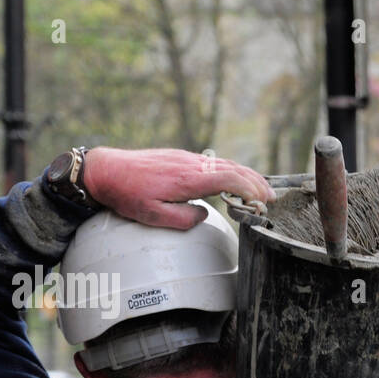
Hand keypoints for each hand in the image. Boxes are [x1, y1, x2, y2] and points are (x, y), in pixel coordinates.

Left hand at [82, 148, 273, 229]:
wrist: (107, 170)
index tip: (263, 201)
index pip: (229, 179)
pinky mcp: (181, 158)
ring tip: (262, 188)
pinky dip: (232, 171)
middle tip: (272, 198)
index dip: (250, 190)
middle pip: (233, 169)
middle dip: (256, 183)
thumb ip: (184, 219)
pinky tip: (236, 178)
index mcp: (188, 179)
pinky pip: (213, 163)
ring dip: (246, 176)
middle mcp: (191, 164)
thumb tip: (204, 214)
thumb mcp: (154, 216)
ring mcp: (187, 159)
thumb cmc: (128, 194)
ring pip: (225, 164)